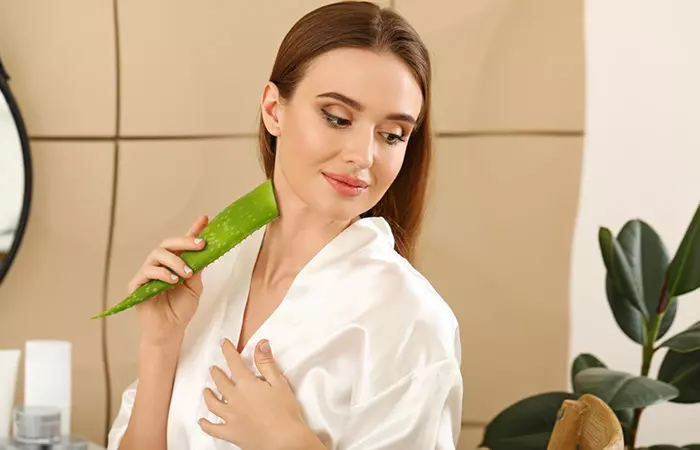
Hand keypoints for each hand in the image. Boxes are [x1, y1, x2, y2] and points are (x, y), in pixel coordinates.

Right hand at [127, 215, 208, 346]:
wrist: (170, 332)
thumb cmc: (181, 310)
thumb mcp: (195, 287)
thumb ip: (197, 268)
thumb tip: (205, 249)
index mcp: (174, 264)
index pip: (182, 244)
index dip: (193, 230)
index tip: (205, 219)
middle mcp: (159, 265)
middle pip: (167, 244)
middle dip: (185, 241)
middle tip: (200, 244)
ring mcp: (146, 274)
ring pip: (157, 254)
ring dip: (175, 261)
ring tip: (187, 274)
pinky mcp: (136, 285)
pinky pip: (147, 272)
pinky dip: (162, 273)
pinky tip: (173, 281)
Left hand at [199, 339, 325, 449]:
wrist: (284, 440)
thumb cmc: (285, 411)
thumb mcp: (279, 383)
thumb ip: (267, 363)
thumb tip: (260, 343)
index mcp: (246, 384)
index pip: (234, 362)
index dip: (228, 351)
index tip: (224, 343)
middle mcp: (234, 399)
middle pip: (221, 382)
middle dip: (217, 373)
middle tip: (214, 368)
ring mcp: (230, 417)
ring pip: (213, 403)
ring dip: (208, 395)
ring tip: (206, 390)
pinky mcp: (231, 433)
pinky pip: (213, 428)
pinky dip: (206, 424)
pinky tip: (202, 421)